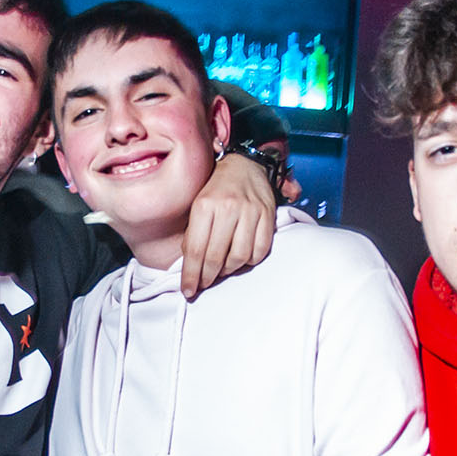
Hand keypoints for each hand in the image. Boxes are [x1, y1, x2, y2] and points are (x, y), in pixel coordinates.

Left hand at [179, 150, 276, 298]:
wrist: (244, 164)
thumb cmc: (215, 188)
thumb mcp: (195, 204)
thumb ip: (193, 234)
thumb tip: (190, 268)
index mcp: (204, 205)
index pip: (196, 250)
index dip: (191, 275)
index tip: (188, 290)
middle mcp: (228, 208)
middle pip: (216, 257)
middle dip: (207, 278)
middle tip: (203, 285)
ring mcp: (251, 211)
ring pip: (240, 257)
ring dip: (229, 271)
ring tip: (221, 271)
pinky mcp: (268, 215)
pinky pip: (260, 250)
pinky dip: (250, 261)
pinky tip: (240, 260)